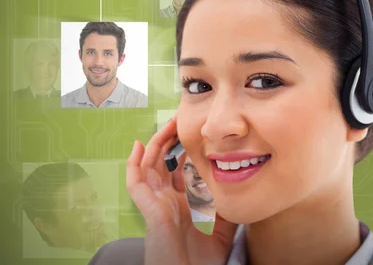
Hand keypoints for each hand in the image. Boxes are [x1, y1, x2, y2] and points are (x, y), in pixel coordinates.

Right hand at [127, 119, 237, 264]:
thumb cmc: (204, 260)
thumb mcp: (224, 227)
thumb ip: (228, 206)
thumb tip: (238, 185)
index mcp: (184, 204)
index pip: (180, 171)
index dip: (184, 151)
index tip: (195, 133)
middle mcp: (168, 201)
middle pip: (164, 163)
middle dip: (170, 141)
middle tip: (180, 121)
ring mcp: (157, 204)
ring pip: (150, 166)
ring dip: (156, 143)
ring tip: (167, 125)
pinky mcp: (150, 210)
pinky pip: (136, 184)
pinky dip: (133, 164)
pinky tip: (137, 146)